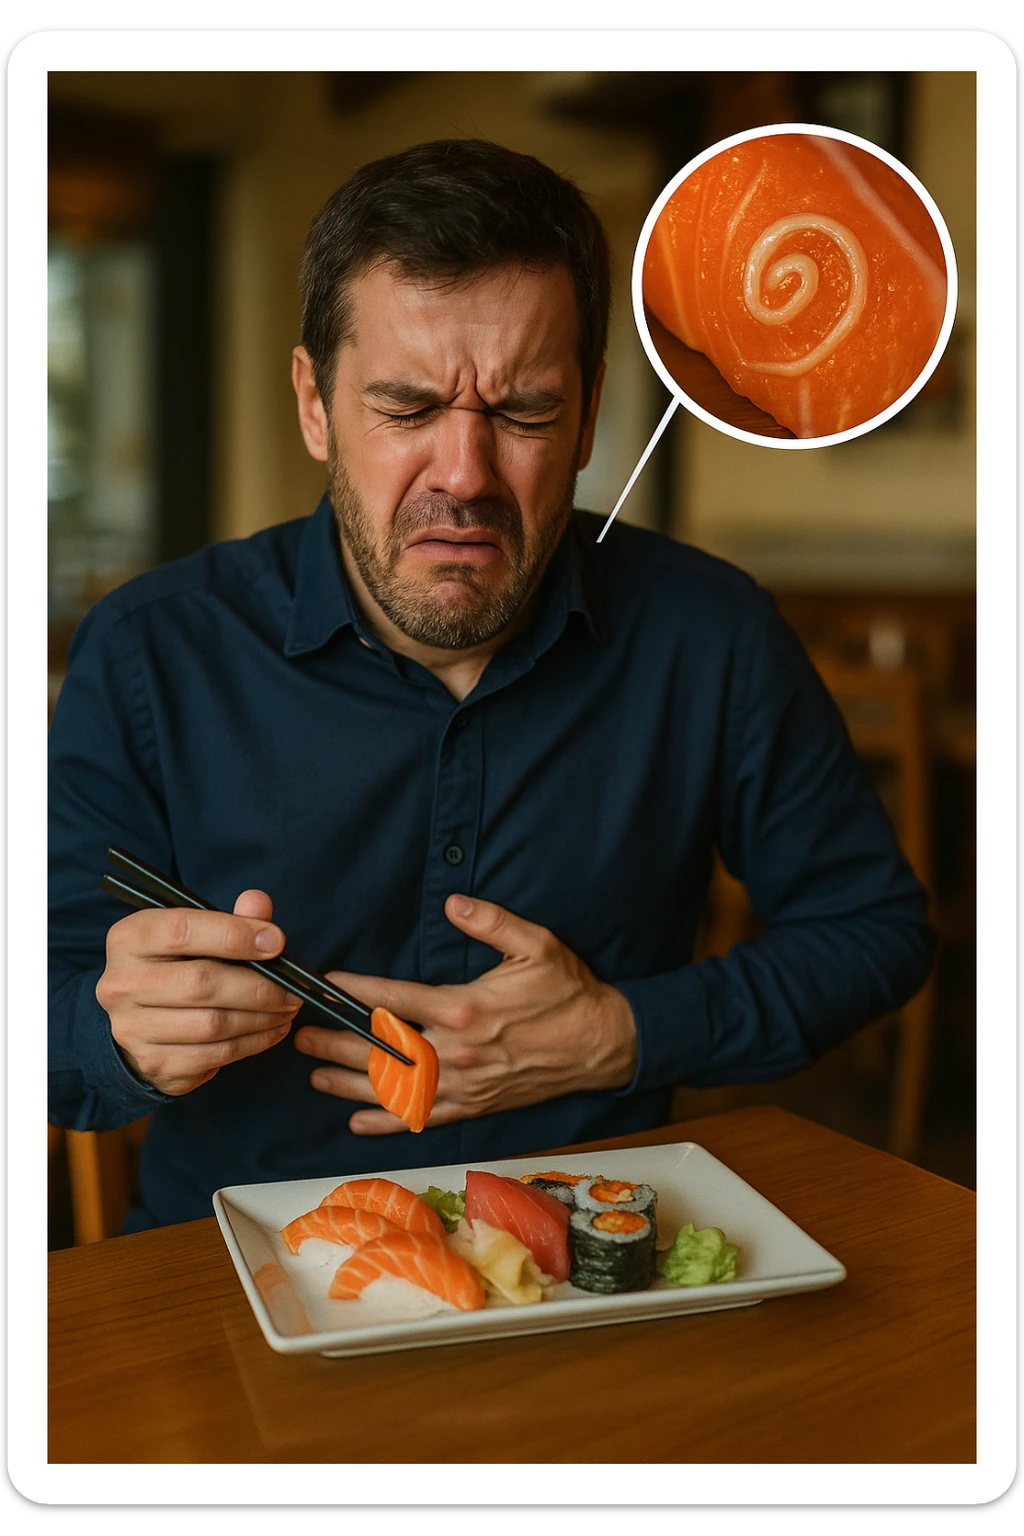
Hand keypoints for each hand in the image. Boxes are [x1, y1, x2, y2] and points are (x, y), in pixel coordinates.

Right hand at [96, 890, 301, 1096]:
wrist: (140, 1021)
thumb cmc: (176, 967)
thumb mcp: (195, 935)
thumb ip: (228, 918)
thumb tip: (258, 903)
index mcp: (130, 939)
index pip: (182, 931)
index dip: (234, 934)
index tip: (276, 942)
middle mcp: (122, 984)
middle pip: (201, 983)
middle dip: (259, 987)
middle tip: (293, 989)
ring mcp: (132, 1029)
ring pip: (212, 1025)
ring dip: (262, 1017)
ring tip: (288, 1008)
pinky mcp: (155, 1063)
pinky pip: (215, 1055)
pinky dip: (253, 1042)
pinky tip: (272, 1030)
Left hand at [293, 895, 637, 1133]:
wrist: (603, 1044)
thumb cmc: (569, 992)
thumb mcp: (536, 945)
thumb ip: (491, 922)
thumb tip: (452, 903)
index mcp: (467, 1009)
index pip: (397, 1001)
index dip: (357, 993)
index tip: (328, 985)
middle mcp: (459, 1052)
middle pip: (383, 1051)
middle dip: (337, 1044)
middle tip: (299, 1035)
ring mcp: (465, 1084)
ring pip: (395, 1089)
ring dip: (350, 1083)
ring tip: (313, 1074)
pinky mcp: (475, 1105)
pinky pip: (423, 1119)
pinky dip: (387, 1122)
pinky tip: (357, 1121)